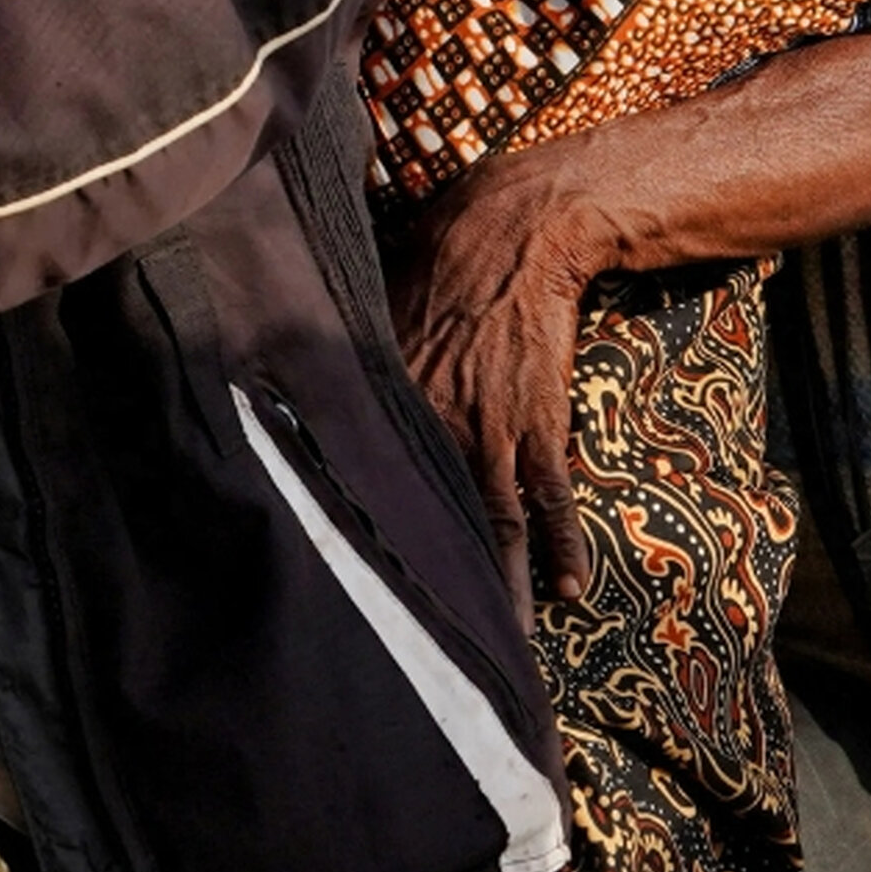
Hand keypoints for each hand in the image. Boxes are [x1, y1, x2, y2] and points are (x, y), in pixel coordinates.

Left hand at [390, 140, 622, 631]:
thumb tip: (302, 372)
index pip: (369, 480)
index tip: (352, 581)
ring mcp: (492, 431)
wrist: (518, 232)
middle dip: (431, 579)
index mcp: (390, 399)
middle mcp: (437, 425)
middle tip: (428, 637)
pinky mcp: (541, 423)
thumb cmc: (439, 258)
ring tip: (502, 640)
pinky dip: (563, 544)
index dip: (364, 531)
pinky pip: (552, 499)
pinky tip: (569, 588)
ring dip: (500, 586)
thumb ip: (349, 353)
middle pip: (431, 518)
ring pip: (494, 526)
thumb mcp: (378, 307)